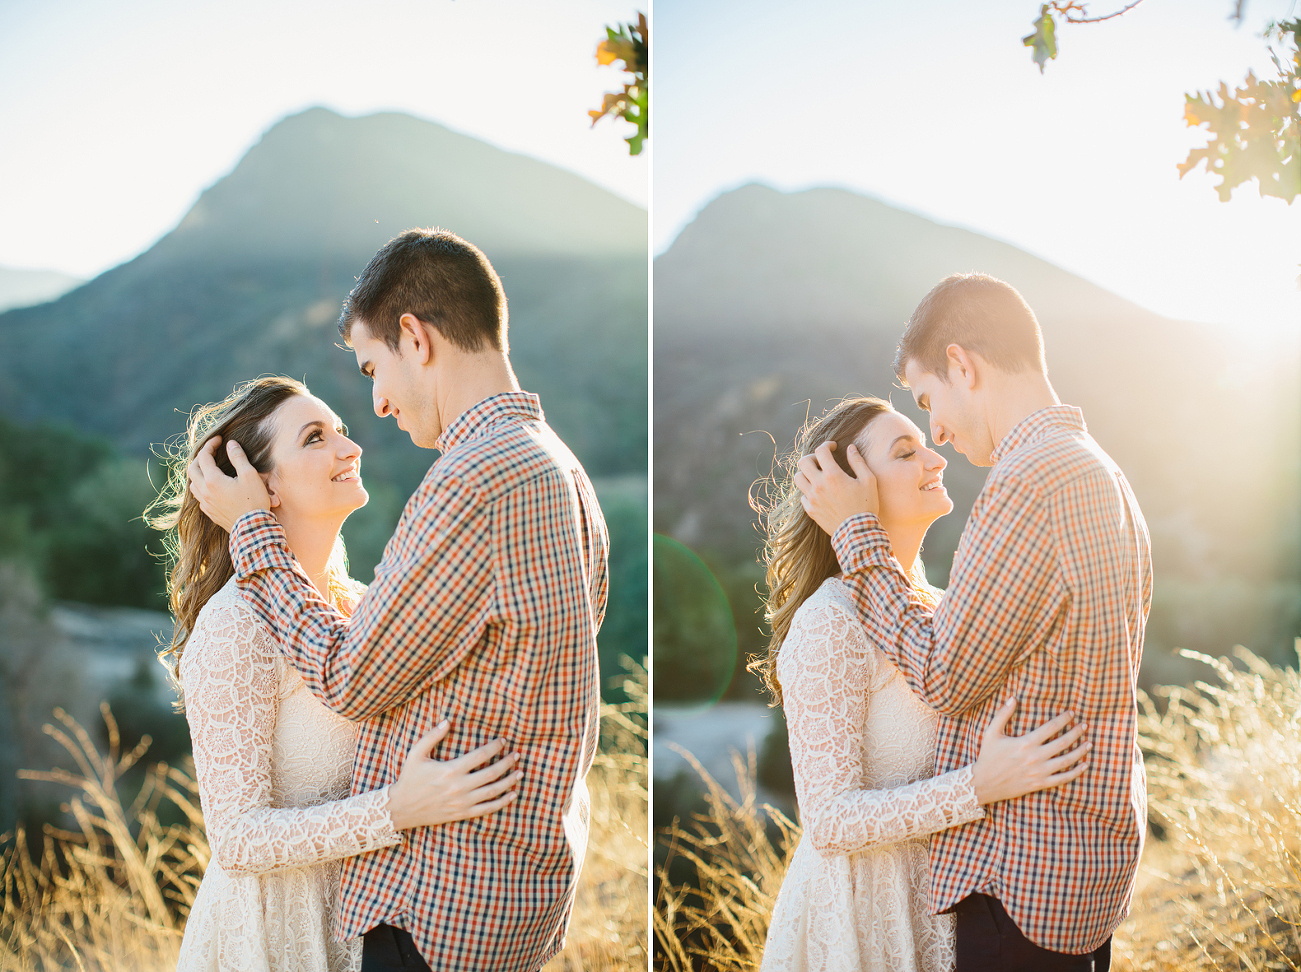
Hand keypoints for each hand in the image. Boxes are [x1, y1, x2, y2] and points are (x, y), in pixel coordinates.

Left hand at [186, 435, 271, 530]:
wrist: (253, 529)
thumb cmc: (253, 501)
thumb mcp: (250, 476)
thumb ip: (238, 458)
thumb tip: (230, 444)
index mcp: (213, 480)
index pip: (204, 456)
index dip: (210, 445)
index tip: (219, 439)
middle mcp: (205, 491)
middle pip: (192, 469)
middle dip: (200, 457)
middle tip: (211, 452)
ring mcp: (206, 504)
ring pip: (192, 484)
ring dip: (198, 473)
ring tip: (208, 469)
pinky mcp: (210, 513)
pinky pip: (199, 497)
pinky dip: (202, 487)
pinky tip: (212, 488)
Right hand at [385, 721, 521, 829]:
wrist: (401, 809)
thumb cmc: (410, 779)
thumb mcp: (416, 754)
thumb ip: (432, 736)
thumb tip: (448, 721)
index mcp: (450, 770)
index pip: (480, 756)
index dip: (495, 747)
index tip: (504, 740)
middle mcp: (459, 787)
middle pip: (491, 773)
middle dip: (507, 763)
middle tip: (517, 754)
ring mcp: (462, 803)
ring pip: (492, 791)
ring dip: (509, 781)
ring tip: (520, 772)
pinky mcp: (462, 814)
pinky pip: (487, 809)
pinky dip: (502, 802)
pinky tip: (513, 794)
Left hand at [793, 440, 878, 535]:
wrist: (858, 533)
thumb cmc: (865, 506)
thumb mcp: (868, 481)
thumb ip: (858, 462)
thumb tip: (851, 448)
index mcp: (832, 475)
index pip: (821, 451)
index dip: (827, 445)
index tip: (832, 447)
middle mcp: (818, 485)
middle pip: (803, 462)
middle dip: (812, 457)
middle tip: (821, 460)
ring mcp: (812, 498)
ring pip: (798, 478)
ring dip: (806, 473)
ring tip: (816, 475)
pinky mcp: (810, 510)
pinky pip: (801, 495)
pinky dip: (807, 490)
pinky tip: (818, 491)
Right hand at [970, 698, 1088, 804]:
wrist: (984, 783)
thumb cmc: (988, 756)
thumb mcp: (991, 733)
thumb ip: (1003, 714)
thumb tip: (1013, 698)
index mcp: (1025, 743)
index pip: (1051, 727)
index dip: (1063, 719)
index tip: (1072, 713)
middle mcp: (1035, 757)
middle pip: (1063, 742)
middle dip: (1076, 732)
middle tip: (1085, 725)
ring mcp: (1039, 772)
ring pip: (1066, 760)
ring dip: (1080, 751)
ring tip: (1089, 743)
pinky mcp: (1040, 784)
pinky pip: (1063, 778)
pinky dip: (1076, 772)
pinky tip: (1084, 765)